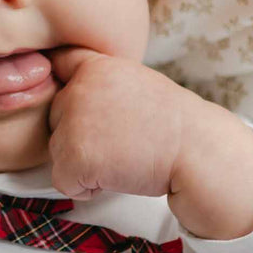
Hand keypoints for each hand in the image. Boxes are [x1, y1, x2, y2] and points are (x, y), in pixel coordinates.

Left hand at [45, 46, 197, 200]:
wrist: (198, 151)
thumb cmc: (173, 125)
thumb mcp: (136, 84)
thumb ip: (102, 85)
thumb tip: (75, 93)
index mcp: (96, 67)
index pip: (59, 63)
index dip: (63, 84)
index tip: (79, 102)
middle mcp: (79, 89)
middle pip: (54, 118)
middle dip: (78, 135)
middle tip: (118, 143)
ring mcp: (75, 122)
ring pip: (57, 152)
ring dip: (83, 163)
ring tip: (122, 158)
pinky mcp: (75, 156)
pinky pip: (63, 181)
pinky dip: (85, 188)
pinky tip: (116, 175)